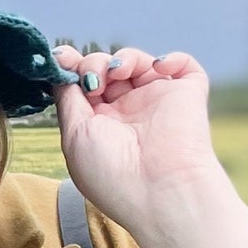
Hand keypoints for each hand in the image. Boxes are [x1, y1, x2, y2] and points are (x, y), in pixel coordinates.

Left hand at [52, 46, 247, 247]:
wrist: (159, 190)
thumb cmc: (110, 171)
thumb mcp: (74, 135)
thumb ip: (67, 99)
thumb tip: (62, 69)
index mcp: (97, 125)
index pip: (83, 86)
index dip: (72, 67)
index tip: (61, 57)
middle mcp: (126, 112)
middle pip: (105, 69)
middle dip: (93, 63)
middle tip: (92, 80)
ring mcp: (155, 101)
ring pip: (137, 62)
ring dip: (123, 59)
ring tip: (117, 74)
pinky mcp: (186, 94)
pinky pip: (181, 64)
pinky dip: (169, 58)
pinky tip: (157, 67)